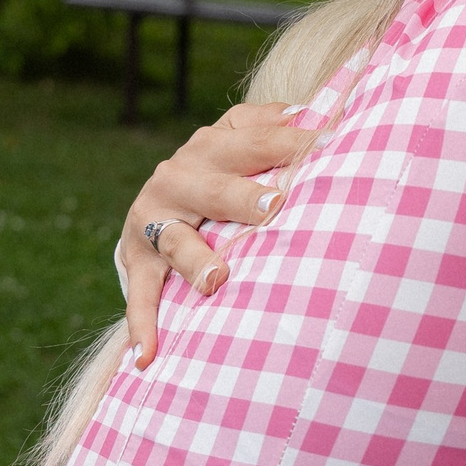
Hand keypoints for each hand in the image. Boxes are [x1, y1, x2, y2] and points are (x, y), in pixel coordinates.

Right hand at [117, 102, 317, 365]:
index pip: (256, 140)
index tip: (328, 146)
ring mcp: (154, 221)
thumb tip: (320, 110)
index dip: (290, 142)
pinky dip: (143, 325)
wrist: (157, 206)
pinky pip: (141, 295)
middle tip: (273, 207)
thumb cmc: (221, 172)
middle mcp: (178, 177)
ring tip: (216, 280)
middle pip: (213, 185)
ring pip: (175, 240)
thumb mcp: (242, 141)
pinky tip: (147, 355)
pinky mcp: (137, 261)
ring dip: (195, 259)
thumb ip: (274, 124)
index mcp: (212, 145)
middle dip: (240, 196)